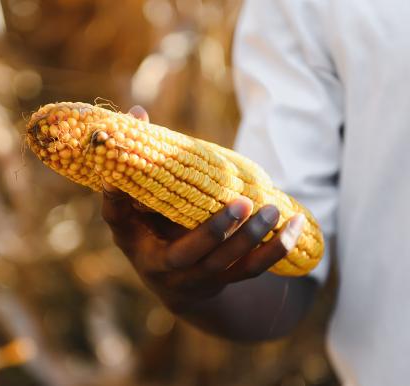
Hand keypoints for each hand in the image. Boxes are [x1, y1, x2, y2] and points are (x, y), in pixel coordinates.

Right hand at [102, 106, 305, 311]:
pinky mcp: (224, 280)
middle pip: (188, 255)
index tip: (120, 177)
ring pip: (224, 264)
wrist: (172, 282)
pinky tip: (295, 224)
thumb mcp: (135, 205)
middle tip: (242, 203)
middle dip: (214, 231)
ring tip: (271, 209)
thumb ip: (139, 164)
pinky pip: (252, 269)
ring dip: (251, 238)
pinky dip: (276, 249)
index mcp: (134, 241)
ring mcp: (196, 278)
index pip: (119, 220)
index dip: (118, 200)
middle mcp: (163, 267)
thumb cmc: (149, 230)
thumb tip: (138, 111)